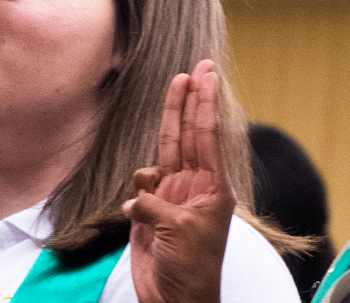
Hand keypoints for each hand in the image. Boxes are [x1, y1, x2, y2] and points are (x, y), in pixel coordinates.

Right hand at [123, 59, 232, 302]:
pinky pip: (140, 187)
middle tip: (192, 70)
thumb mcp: (180, 230)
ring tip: (154, 195)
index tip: (206, 72)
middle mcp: (195, 186)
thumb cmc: (192, 269)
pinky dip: (136, 193)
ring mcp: (173, 197)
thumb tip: (135, 197)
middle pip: (187, 134)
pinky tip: (137, 213)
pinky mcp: (151, 211)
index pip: (207, 134)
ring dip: (153, 168)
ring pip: (162, 157)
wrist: (175, 301)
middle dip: (187, 103)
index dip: (204, 101)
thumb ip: (155, 204)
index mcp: (214, 187)